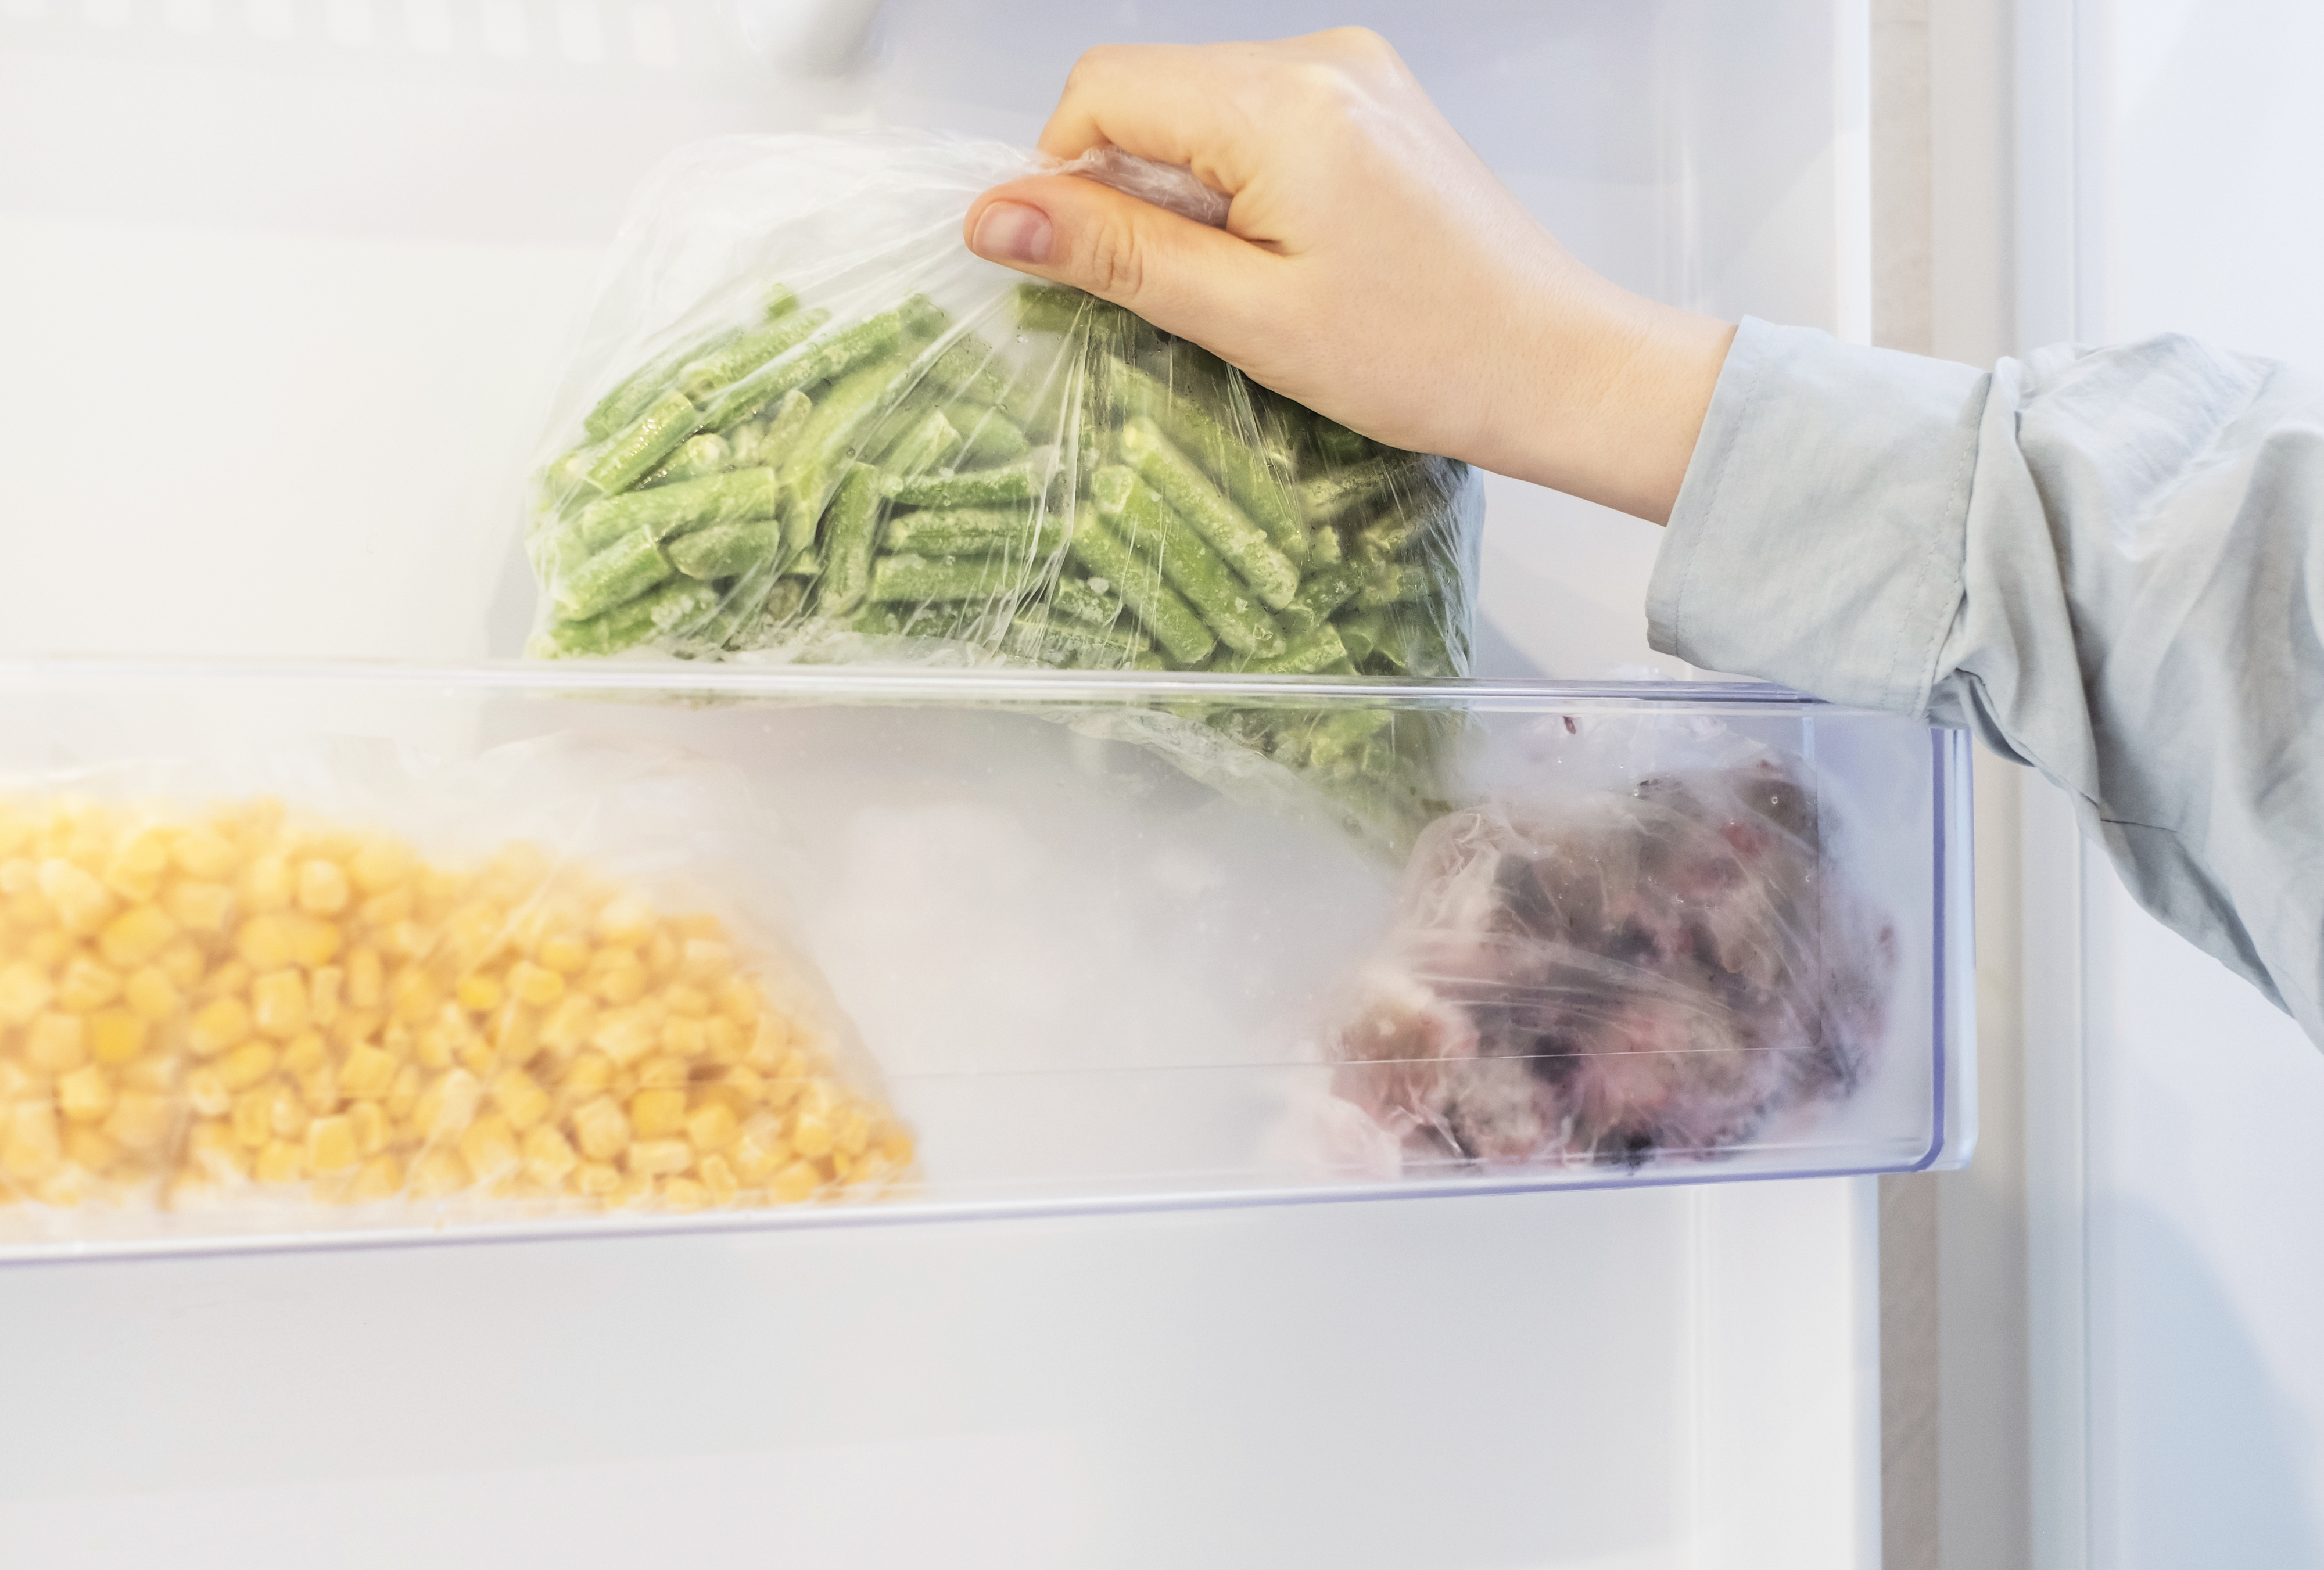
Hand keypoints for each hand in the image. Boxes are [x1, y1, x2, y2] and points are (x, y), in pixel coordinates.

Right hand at [963, 28, 1735, 523]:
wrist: (1556, 366)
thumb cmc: (1424, 357)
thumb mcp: (1248, 317)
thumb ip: (1117, 254)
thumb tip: (994, 217)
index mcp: (1284, 102)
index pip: (1104, 88)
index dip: (1063, 175)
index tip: (1085, 263)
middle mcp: (1318, 59)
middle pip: (1149, 89)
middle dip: (1130, 186)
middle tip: (1187, 286)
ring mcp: (1351, 71)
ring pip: (1198, 105)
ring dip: (1185, 188)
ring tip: (1251, 276)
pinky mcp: (1370, 100)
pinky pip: (1256, 117)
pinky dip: (1236, 180)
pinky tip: (1283, 251)